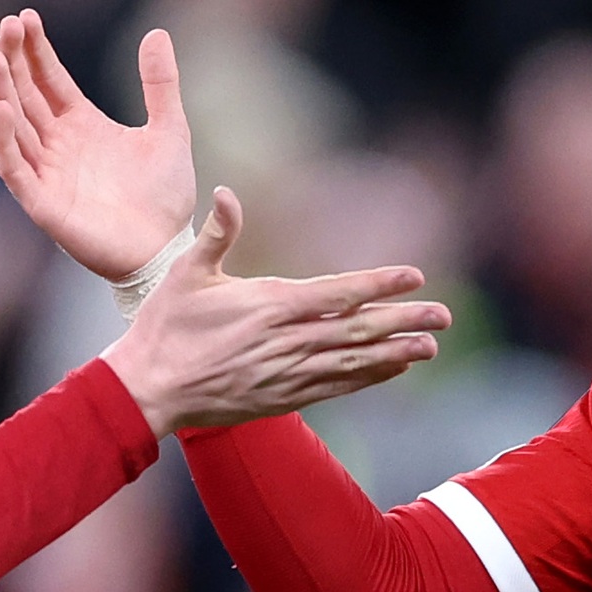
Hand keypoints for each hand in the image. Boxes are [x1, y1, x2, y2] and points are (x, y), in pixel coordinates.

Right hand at [0, 10, 198, 277]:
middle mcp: (58, 146)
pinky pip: (16, 170)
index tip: (25, 17)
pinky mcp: (43, 204)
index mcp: (82, 125)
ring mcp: (47, 174)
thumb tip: (157, 31)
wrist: (165, 247)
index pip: (49, 80)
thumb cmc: (165, 196)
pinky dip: (5, 142)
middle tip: (6, 25)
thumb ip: (160, 83)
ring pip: (14, 127)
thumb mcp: (170, 128)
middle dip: (13, 61)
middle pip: (25, 95)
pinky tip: (2, 112)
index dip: (36, 50)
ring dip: (1, 92)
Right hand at [100, 188, 448, 435]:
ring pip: (352, 361)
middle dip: (403, 320)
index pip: (337, 293)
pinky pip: (335, 387)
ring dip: (395, 354)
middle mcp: (285, 341)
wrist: (148, 390)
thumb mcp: (186, 273)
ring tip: (430, 347)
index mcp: (268, 305)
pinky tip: (392, 370)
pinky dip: (367, 378)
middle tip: (443, 315)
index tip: (414, 276)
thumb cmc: (165, 327)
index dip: (377, 285)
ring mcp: (285, 373)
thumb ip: (216, 234)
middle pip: (356, 329)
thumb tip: (225, 193)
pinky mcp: (281, 398)